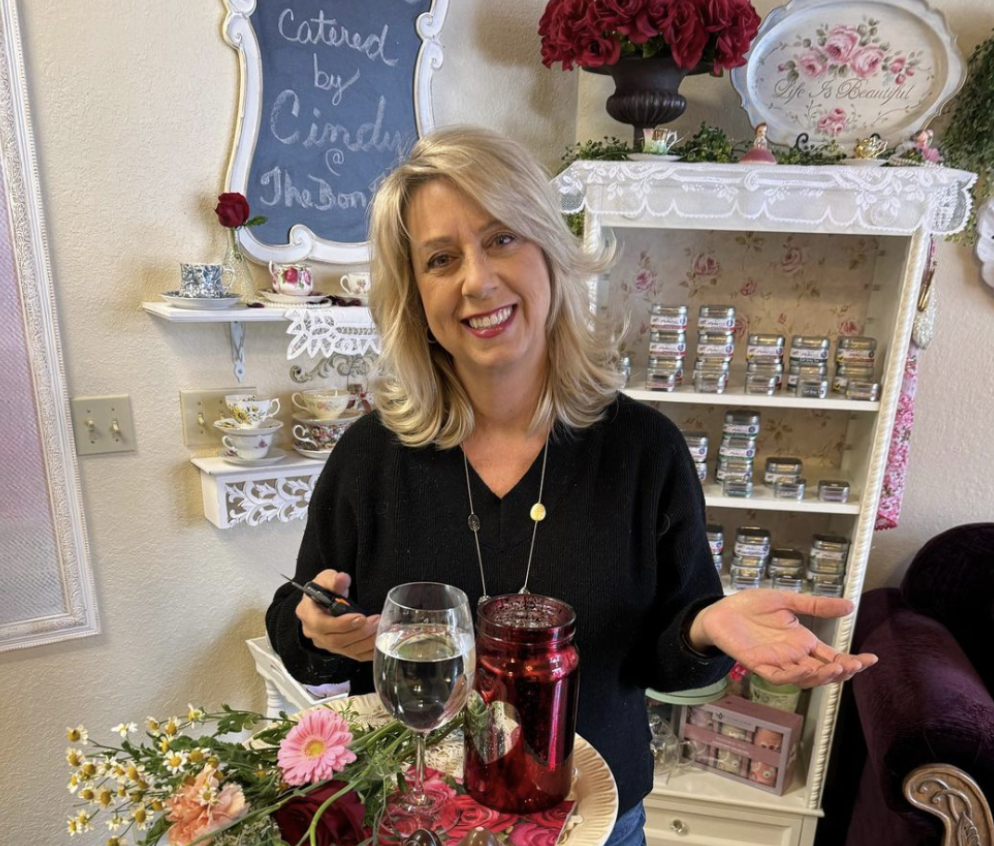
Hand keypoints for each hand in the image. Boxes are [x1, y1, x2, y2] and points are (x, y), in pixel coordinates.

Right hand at [294, 569, 379, 661]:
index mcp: (308, 615)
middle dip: (359, 632)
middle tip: (376, 621)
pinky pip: (354, 655)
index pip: (322, 625)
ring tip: (381, 629)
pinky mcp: (338, 649)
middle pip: (336, 640)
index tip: (361, 617)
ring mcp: (326, 644)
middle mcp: (314, 633)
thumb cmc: (324, 590)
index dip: (342, 624)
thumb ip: (333, 579)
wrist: (323, 601)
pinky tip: (381, 641)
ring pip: (347, 650)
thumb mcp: (325, 579)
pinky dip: (369, 651)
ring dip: (366, 641)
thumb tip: (342, 579)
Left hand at [689, 589, 877, 687]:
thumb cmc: (750, 606)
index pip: (832, 656)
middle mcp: (793, 655)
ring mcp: (777, 662)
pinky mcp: (759, 665)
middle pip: (823, 671)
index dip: (852, 661)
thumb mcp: (787, 601)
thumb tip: (850, 605)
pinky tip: (807, 670)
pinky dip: (794, 676)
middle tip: (857, 666)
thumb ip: (815, 606)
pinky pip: (779, 677)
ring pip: (804, 678)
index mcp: (802, 641)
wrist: (719, 610)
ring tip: (838, 669)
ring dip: (821, 676)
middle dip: (842, 671)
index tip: (872, 659)